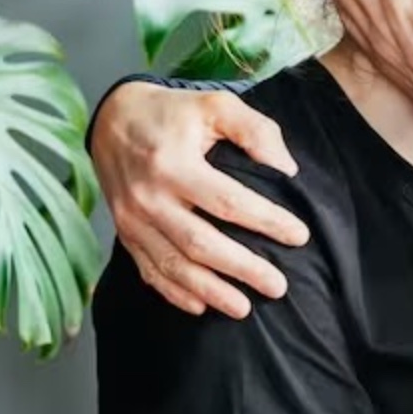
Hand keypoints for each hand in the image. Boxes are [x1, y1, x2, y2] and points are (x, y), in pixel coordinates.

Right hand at [92, 80, 310, 318]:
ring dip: (211, 291)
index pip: (228, 201)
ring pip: (174, 265)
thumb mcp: (216, 105)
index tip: (300, 236)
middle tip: (278, 286)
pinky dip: (175, 293)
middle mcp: (149, 196)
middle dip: (243, 269)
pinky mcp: (125, 233)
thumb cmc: (173, 113)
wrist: (112, 119)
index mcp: (173, 163)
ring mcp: (133, 219)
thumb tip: (286, 171)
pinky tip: (201, 306)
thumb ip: (255, 131)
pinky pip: (149, 270)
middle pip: (201, 243)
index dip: (266, 221)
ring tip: (245, 308)